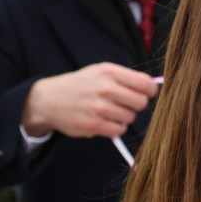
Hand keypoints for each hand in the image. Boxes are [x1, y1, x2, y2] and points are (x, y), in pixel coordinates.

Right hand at [21, 62, 159, 138]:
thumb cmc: (79, 85)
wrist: (48, 100)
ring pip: (131, 117)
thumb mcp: (99, 71)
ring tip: (111, 112)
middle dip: (136, 105)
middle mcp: (105, 88)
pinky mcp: (94, 124)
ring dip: (124, 117)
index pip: (145, 83)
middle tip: (125, 104)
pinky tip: (105, 121)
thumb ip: (124, 78)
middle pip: (141, 102)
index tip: (148, 94)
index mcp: (109, 72)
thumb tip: (152, 86)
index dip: (150, 90)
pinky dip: (115, 127)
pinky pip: (119, 130)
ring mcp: (99, 107)